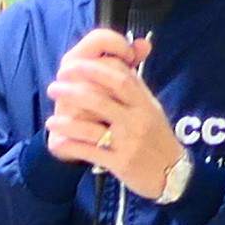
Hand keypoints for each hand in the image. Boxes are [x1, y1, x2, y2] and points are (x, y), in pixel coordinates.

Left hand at [45, 37, 186, 196]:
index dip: (95, 68)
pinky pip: (91, 152)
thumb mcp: (151, 107)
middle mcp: (137, 120)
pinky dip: (72, 147)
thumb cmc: (157, 137)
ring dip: (67, 123)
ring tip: (51, 120)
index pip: (120, 77)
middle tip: (55, 86)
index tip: (74, 64)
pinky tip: (59, 141)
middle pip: (102, 98)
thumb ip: (134, 83)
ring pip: (91, 129)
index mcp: (144, 103)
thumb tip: (128, 50)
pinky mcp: (121, 163)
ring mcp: (129, 142)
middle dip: (74, 90)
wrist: (173, 174)